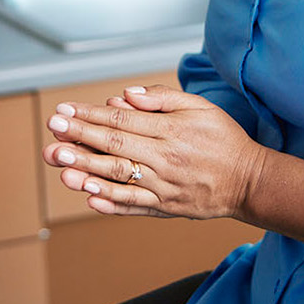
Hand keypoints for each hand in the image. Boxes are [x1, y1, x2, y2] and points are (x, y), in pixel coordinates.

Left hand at [42, 85, 264, 220]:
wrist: (250, 181)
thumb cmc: (223, 139)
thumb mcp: (200, 106)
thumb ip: (162, 98)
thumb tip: (126, 95)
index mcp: (171, 131)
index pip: (122, 121)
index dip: (89, 116)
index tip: (63, 111)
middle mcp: (166, 159)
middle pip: (116, 148)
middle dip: (80, 140)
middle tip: (52, 134)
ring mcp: (165, 186)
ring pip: (121, 178)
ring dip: (88, 172)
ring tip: (61, 167)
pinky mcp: (167, 207)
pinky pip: (135, 206)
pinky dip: (112, 203)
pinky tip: (89, 197)